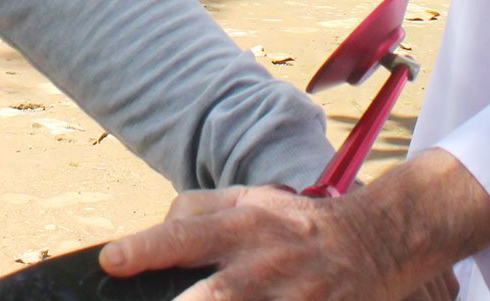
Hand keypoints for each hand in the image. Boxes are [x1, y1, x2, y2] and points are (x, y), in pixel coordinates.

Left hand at [100, 149, 489, 300]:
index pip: (186, 233)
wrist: (378, 240)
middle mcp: (266, 261)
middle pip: (216, 294)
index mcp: (245, 224)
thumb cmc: (299, 224)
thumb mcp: (250, 200)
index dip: (145, 248)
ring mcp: (294, 297)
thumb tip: (157, 226)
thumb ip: (199, 209)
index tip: (111, 260)